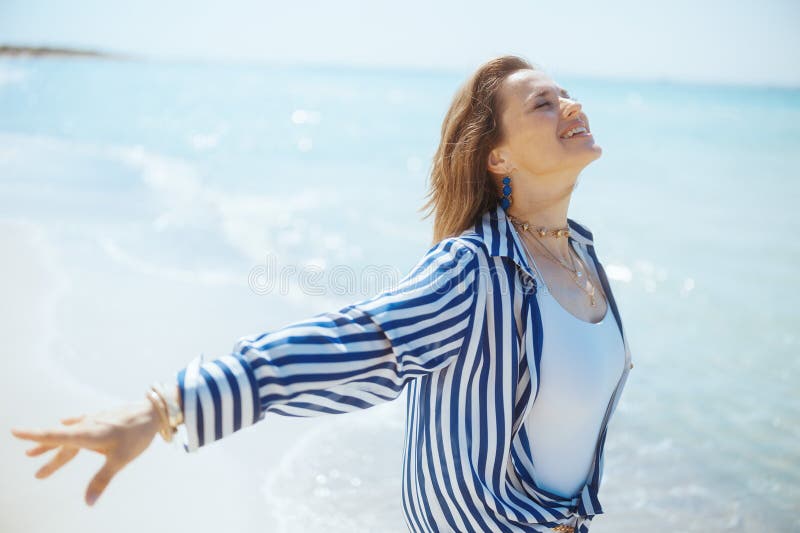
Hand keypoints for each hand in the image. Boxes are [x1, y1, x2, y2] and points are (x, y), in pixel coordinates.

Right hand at [10, 399, 163, 505]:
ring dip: (53, 445)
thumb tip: (88, 503)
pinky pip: (79, 423)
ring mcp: (94, 420)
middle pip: (61, 443)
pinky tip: (64, 422)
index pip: (55, 436)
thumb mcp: (120, 460)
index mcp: (87, 434)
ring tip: (35, 454)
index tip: (15, 432)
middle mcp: (87, 425)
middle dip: (46, 457)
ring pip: (69, 434)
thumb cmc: (137, 434)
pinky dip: (68, 427)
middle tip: (37, 475)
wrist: (154, 412)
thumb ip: (101, 480)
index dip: (35, 436)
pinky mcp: (102, 417)